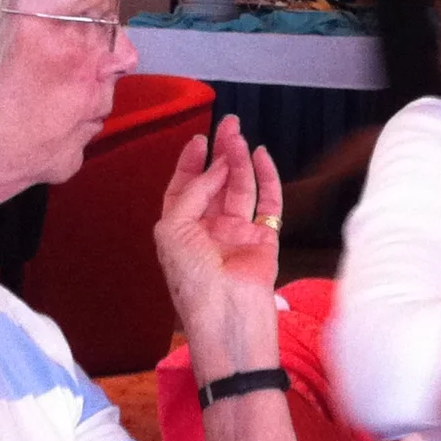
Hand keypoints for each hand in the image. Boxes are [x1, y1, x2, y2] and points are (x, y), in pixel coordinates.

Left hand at [156, 115, 283, 371]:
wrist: (227, 315)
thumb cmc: (192, 280)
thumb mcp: (173, 229)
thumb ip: (192, 193)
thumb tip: (216, 168)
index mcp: (180, 231)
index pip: (184, 189)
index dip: (190, 163)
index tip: (199, 139)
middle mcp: (208, 230)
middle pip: (214, 183)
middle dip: (220, 153)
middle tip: (227, 125)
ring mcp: (237, 234)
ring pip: (240, 188)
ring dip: (240, 160)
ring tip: (240, 135)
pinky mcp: (264, 239)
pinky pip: (268, 203)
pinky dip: (267, 179)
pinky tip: (262, 157)